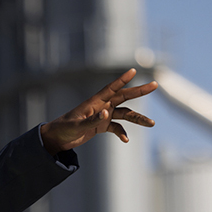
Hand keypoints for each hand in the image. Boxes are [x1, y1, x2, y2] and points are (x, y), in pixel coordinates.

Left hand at [40, 68, 157, 152]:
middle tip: (155, 85)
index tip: (134, 70)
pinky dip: (122, 133)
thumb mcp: (77, 126)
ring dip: (137, 118)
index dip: (122, 79)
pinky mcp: (101, 126)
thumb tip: (107, 114)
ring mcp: (102, 116)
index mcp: (95, 102)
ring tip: (151, 123)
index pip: (111, 88)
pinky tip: (126, 140)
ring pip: (124, 114)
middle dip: (139, 92)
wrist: (56, 139)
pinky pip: (116, 128)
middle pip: (124, 97)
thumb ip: (92, 120)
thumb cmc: (64, 128)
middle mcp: (101, 106)